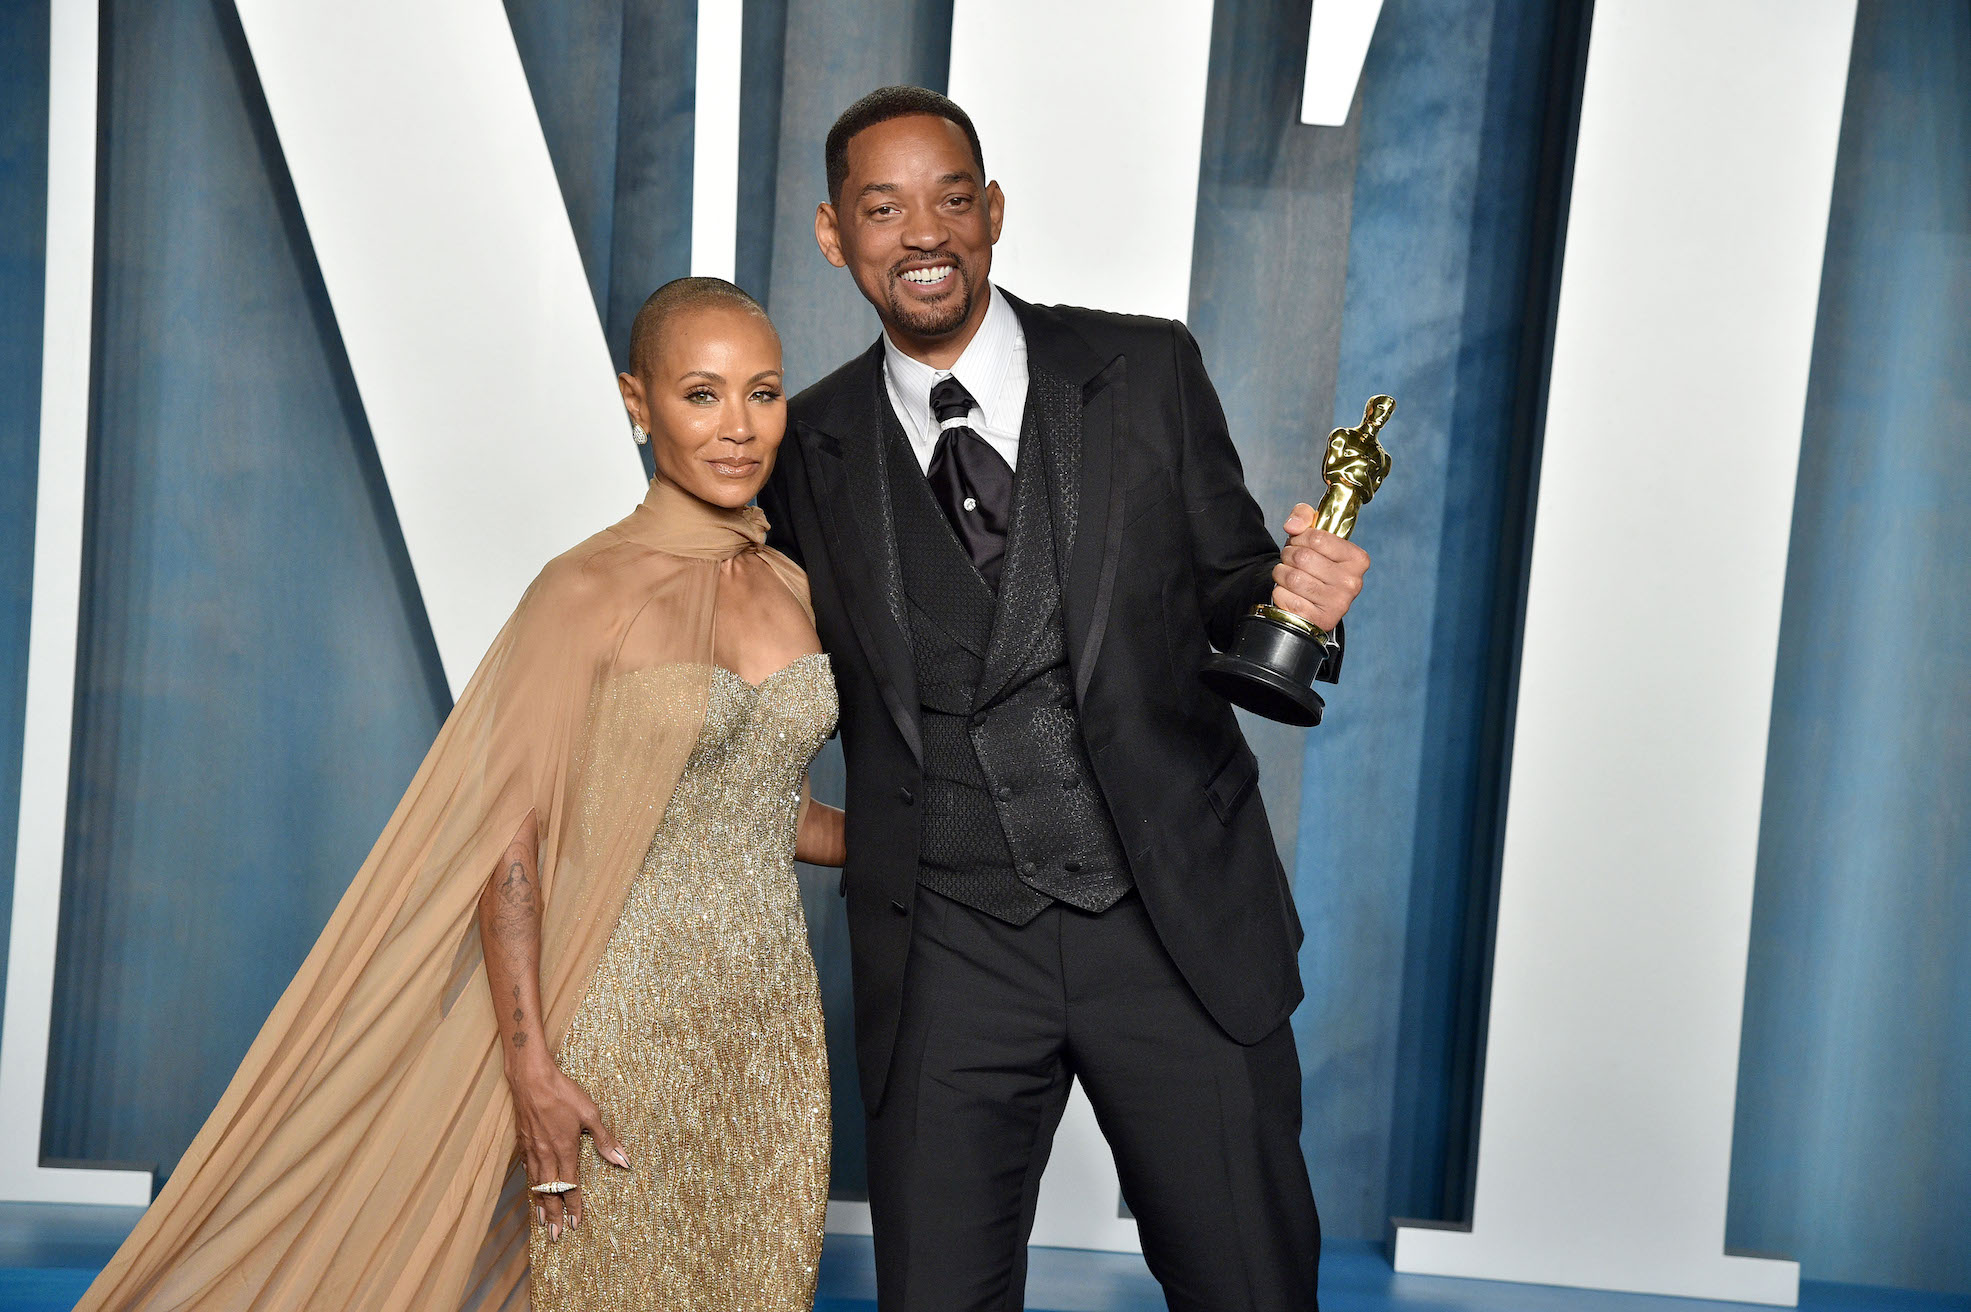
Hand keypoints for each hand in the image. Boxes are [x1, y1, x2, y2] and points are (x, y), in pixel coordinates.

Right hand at [509, 1061, 629, 1240]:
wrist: (531, 1078)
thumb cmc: (563, 1093)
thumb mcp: (590, 1113)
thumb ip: (604, 1140)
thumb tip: (623, 1161)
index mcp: (564, 1149)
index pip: (570, 1187)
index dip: (574, 1207)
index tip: (576, 1225)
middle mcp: (546, 1154)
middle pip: (550, 1192)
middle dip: (554, 1216)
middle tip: (555, 1236)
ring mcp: (532, 1149)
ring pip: (536, 1184)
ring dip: (541, 1205)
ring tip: (543, 1222)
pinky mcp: (523, 1142)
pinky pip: (528, 1170)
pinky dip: (531, 1184)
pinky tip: (533, 1190)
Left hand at [1271, 503, 1370, 631]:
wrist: (1313, 602)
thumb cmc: (1314, 564)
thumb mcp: (1313, 535)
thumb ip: (1304, 516)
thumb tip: (1293, 526)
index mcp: (1357, 559)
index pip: (1316, 538)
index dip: (1299, 538)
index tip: (1300, 543)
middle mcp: (1352, 583)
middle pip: (1302, 557)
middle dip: (1288, 556)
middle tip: (1291, 560)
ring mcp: (1338, 604)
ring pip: (1292, 578)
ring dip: (1281, 573)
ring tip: (1288, 575)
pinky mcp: (1320, 620)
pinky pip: (1286, 598)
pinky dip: (1280, 592)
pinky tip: (1289, 593)